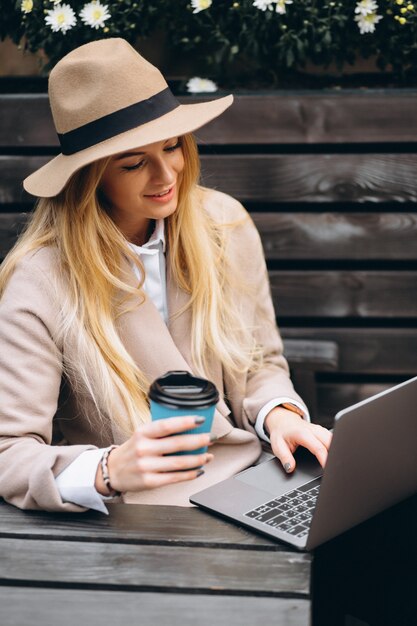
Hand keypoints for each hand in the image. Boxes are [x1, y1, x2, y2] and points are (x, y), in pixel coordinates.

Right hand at [95, 415, 213, 494]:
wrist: (112, 471)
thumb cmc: (133, 450)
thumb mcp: (141, 435)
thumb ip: (161, 431)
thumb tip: (191, 428)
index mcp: (142, 432)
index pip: (166, 425)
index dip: (185, 422)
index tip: (201, 420)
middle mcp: (143, 448)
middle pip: (176, 444)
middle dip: (198, 441)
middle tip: (211, 438)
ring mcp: (146, 466)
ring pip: (179, 462)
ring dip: (198, 459)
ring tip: (208, 456)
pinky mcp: (149, 482)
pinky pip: (175, 478)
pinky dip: (190, 474)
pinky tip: (199, 470)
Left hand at [264, 407, 331, 472]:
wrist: (283, 421)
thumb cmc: (281, 433)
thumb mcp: (277, 446)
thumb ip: (284, 457)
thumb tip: (290, 468)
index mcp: (302, 433)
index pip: (318, 448)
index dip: (325, 460)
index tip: (327, 470)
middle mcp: (313, 430)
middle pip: (330, 442)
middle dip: (334, 455)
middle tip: (334, 470)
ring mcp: (319, 429)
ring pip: (333, 439)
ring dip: (336, 450)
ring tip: (335, 464)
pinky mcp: (323, 431)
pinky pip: (332, 438)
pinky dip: (335, 446)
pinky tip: (334, 456)